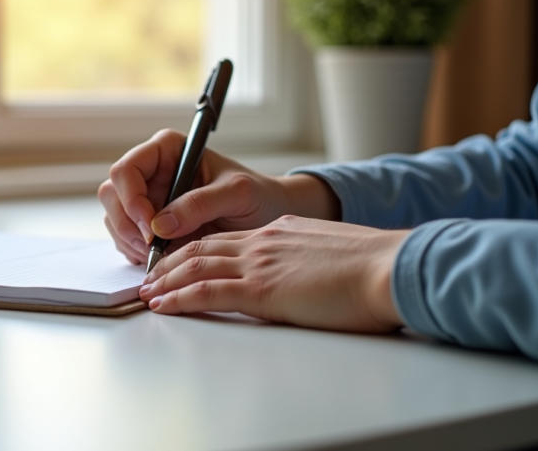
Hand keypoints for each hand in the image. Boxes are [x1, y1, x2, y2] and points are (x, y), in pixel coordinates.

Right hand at [98, 128, 340, 264]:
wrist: (268, 219)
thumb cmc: (258, 196)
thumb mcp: (238, 194)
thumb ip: (201, 204)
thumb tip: (160, 225)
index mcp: (167, 151)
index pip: (127, 169)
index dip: (131, 198)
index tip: (151, 226)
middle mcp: (151, 172)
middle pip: (112, 194)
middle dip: (127, 224)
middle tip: (151, 248)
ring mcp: (146, 199)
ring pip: (114, 218)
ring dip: (130, 241)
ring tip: (159, 256)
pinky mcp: (148, 224)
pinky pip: (125, 238)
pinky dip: (135, 252)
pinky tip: (159, 259)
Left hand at [139, 216, 407, 332]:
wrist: (392, 268)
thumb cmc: (376, 268)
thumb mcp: (333, 255)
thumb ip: (308, 261)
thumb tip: (305, 276)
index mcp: (280, 233)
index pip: (225, 239)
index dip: (195, 250)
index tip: (177, 261)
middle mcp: (263, 242)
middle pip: (202, 248)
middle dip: (170, 263)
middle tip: (150, 277)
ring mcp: (260, 264)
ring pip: (196, 267)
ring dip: (165, 281)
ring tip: (146, 293)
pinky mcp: (261, 290)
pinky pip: (208, 292)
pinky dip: (179, 298)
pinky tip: (163, 305)